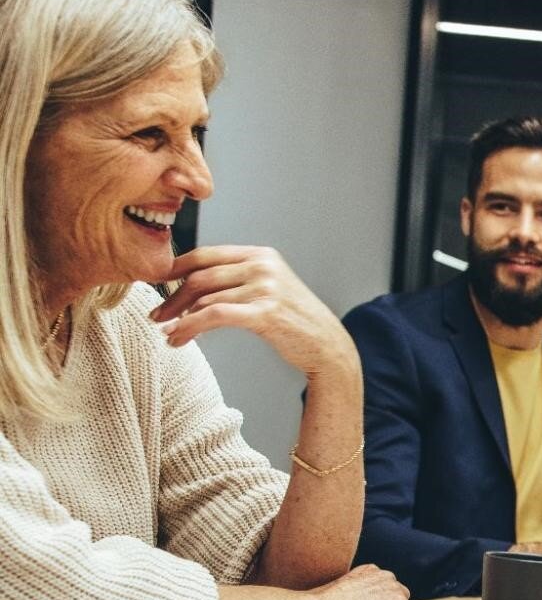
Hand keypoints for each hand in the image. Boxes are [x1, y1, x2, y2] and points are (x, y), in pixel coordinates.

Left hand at [153, 246, 356, 377]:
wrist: (327, 345)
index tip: (157, 285)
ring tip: (167, 334)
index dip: (175, 269)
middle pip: (200, 276)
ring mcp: (266, 287)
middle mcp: (263, 265)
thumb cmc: (294, 321)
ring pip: (204, 298)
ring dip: (178, 318)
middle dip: (171, 297)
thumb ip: (236, 280)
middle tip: (156, 316)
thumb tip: (190, 287)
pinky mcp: (265, 311)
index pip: (205, 255)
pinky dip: (190, 327)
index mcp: (261, 255)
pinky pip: (214, 315)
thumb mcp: (267, 289)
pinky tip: (179, 338)